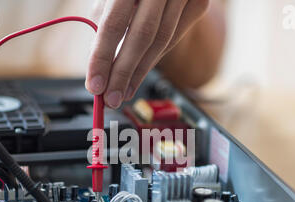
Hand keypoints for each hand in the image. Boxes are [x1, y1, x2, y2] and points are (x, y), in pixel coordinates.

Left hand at [86, 0, 209, 107]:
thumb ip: (106, 22)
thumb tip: (99, 65)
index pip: (113, 24)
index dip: (103, 58)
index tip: (96, 86)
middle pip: (142, 37)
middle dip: (124, 74)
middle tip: (111, 99)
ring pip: (161, 42)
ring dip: (140, 73)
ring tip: (123, 92)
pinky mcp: (198, 3)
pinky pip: (173, 38)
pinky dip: (155, 59)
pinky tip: (140, 74)